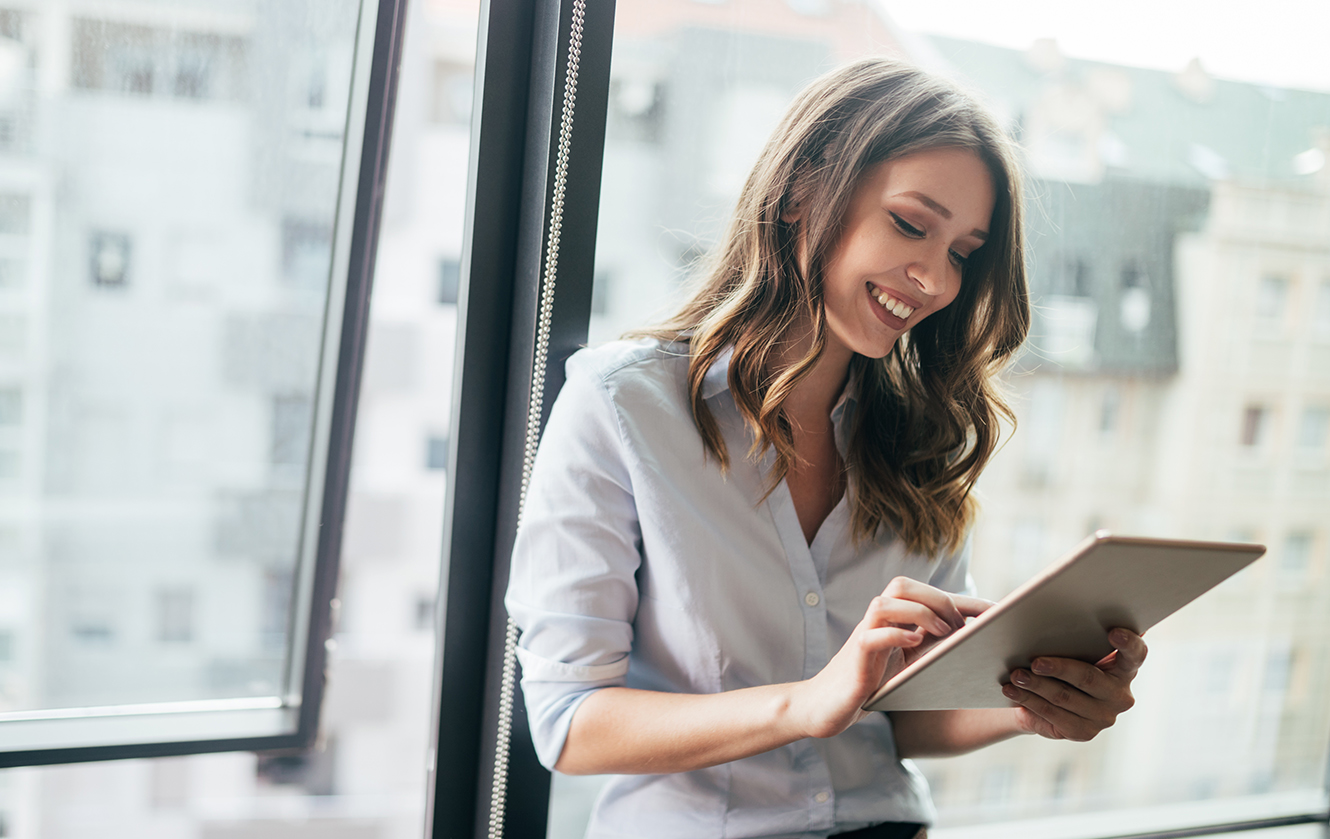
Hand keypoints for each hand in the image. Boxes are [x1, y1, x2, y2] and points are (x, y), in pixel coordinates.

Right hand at [791, 577, 991, 739]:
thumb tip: (976, 645)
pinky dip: (896, 635)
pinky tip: (914, 644)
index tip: (998, 612)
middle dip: (938, 599)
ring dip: (919, 613)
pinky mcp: (854, 658)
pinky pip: (872, 635)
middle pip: (902, 585)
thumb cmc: (871, 686)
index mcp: (893, 621)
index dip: (965, 600)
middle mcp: (877, 622)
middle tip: (960, 627)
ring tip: (942, 633)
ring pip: (885, 603)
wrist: (827, 707)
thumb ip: (931, 650)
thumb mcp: (908, 665)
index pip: (928, 595)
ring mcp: (864, 637)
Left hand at [1002, 628, 1146, 741]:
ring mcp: (1104, 716)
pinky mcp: (1083, 732)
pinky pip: (1052, 715)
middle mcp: (1120, 694)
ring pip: (1064, 697)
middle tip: (1035, 662)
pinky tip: (1012, 691)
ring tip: (1015, 675)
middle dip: (1059, 668)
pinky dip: (1029, 700)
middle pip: (1088, 677)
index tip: (1113, 632)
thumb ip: (1075, 632)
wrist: (1046, 699)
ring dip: (1036, 685)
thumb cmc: (1062, 660)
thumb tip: (1042, 606)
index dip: (1128, 643)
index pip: (1136, 654)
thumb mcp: (1071, 646)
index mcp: (1125, 667)